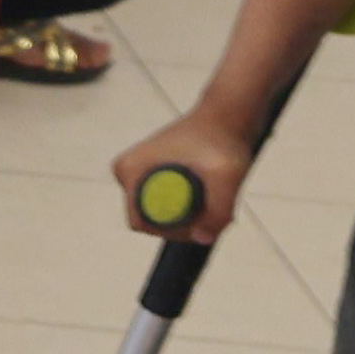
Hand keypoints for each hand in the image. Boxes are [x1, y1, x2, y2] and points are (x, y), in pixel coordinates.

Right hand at [115, 109, 245, 240]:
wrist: (227, 114)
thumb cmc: (223, 139)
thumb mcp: (227, 177)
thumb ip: (218, 212)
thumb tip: (202, 239)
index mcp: (130, 171)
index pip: (143, 223)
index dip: (175, 229)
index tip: (203, 217)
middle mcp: (126, 172)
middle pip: (151, 220)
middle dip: (184, 222)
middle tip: (214, 208)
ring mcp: (137, 173)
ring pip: (161, 214)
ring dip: (189, 214)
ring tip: (214, 196)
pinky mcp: (149, 173)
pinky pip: (165, 203)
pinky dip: (188, 205)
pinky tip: (208, 190)